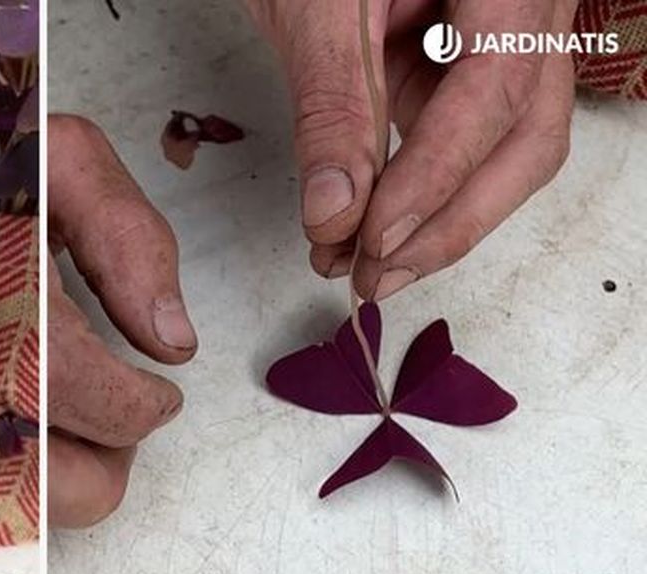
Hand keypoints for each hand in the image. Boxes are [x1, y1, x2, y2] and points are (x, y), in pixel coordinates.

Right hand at [47, 115, 192, 527]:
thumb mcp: (65, 160)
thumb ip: (131, 241)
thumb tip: (170, 344)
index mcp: (1, 304)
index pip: (98, 404)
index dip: (145, 406)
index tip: (161, 391)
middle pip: (67, 491)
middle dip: (111, 455)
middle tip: (119, 403)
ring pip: (21, 505)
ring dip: (65, 471)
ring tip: (74, 406)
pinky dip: (13, 473)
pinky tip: (24, 413)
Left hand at [247, 0, 574, 297]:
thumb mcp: (318, 7)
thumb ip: (331, 102)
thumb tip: (333, 213)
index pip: (493, 91)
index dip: (436, 174)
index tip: (375, 236)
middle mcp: (525, 16)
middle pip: (526, 137)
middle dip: (452, 220)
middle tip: (375, 275)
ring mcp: (501, 47)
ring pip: (506, 151)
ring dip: (440, 220)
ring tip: (367, 267)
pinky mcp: (467, 70)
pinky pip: (463, 142)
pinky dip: (420, 192)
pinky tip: (372, 230)